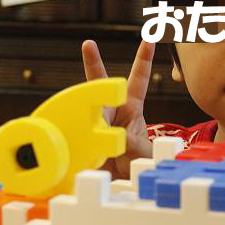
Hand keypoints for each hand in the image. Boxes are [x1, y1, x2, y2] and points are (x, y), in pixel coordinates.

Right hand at [81, 39, 154, 178]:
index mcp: (129, 109)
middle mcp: (109, 111)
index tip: (149, 39)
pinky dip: (79, 144)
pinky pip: (75, 134)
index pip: (137, 80)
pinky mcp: (79, 137)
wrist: (115, 185)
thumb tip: (117, 138)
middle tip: (88, 44)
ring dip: (92, 123)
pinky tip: (87, 155)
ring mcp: (93, 122)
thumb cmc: (134, 165)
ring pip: (86, 110)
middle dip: (93, 63)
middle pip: (99, 84)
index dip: (143, 59)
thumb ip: (132, 142)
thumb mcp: (142, 152)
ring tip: (104, 142)